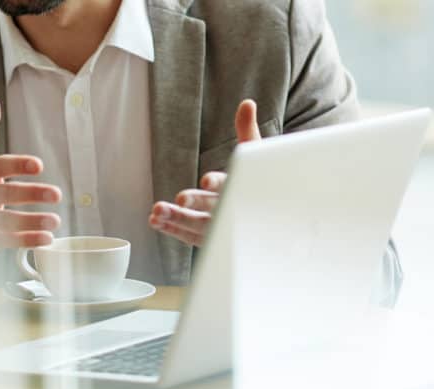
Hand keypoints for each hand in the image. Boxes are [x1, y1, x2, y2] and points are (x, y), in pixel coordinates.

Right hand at [0, 94, 61, 252]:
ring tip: (55, 220)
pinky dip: (28, 241)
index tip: (38, 165)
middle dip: (32, 194)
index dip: (18, 165)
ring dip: (33, 222)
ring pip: (8, 221)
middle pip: (6, 195)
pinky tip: (47, 238)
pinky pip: (8, 241)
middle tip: (56, 194)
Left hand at [149, 99, 262, 245]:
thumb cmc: (260, 182)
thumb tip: (247, 103)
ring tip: (156, 211)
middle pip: (215, 208)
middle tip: (179, 198)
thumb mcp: (256, 155)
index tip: (206, 180)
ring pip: (200, 226)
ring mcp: (223, 228)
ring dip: (177, 219)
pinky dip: (173, 230)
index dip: (219, 182)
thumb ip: (246, 130)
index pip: (233, 184)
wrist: (278, 219)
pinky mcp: (212, 240)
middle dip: (197, 204)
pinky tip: (155, 221)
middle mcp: (234, 209)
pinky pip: (191, 237)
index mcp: (245, 187)